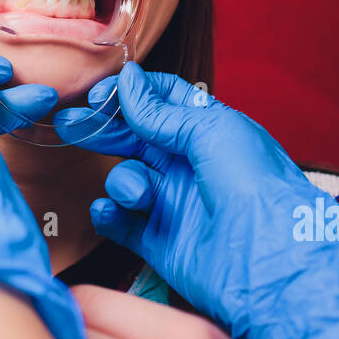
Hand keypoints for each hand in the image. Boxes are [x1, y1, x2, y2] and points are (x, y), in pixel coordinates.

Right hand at [57, 62, 338, 338]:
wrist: (271, 260)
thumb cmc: (254, 185)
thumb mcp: (211, 131)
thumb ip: (161, 111)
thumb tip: (129, 78)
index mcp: (208, 132)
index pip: (161, 102)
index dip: (129, 94)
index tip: (98, 94)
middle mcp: (190, 166)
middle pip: (135, 138)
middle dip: (103, 130)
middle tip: (68, 124)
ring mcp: (174, 204)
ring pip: (126, 180)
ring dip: (122, 181)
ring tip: (138, 194)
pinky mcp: (161, 242)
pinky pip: (121, 222)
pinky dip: (109, 214)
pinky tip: (110, 211)